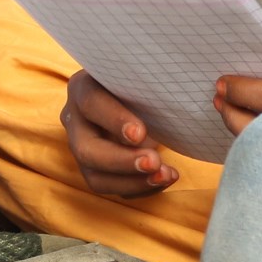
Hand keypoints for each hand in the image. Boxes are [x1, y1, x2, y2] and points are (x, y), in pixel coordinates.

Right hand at [63, 72, 181, 196]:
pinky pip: (112, 187)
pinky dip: (140, 188)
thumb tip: (186, 92)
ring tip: (164, 175)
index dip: (114, 120)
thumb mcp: (140, 73)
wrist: (135, 93)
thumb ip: (149, 81)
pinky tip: (163, 179)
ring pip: (95, 177)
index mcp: (82, 87)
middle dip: (121, 162)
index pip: (91, 103)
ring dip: (132, 182)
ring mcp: (82, 148)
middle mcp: (75, 120)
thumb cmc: (139, 79)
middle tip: (154, 163)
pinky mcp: (95, 169)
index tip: (140, 133)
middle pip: (86, 150)